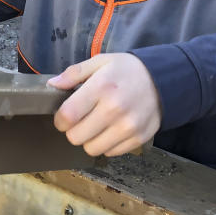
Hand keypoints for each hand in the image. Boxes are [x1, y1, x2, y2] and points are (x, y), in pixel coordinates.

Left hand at [47, 53, 161, 156]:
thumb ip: (74, 73)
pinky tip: (111, 129)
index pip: (68, 116)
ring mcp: (128, 127)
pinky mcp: (139, 139)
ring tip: (96, 125)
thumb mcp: (100, 61)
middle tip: (81, 120)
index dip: (60, 120)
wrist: (163, 79)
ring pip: (92, 149)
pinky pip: (111, 153)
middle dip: (73, 130)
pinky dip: (107, 144)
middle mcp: (114, 110)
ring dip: (90, 140)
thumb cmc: (126, 70)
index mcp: (101, 87)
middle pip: (76, 137)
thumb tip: (52, 85)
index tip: (63, 117)